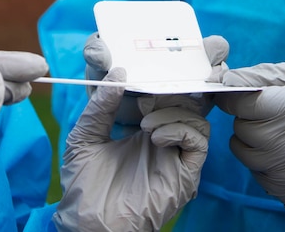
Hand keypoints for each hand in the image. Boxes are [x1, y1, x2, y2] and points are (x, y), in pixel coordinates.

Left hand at [54, 68, 209, 231]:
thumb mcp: (84, 136)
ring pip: (197, 119)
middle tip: (150, 88)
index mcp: (141, 130)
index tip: (142, 69)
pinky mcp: (185, 173)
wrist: (90, 223)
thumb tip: (117, 74)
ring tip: (145, 124)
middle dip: (171, 90)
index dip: (158, 82)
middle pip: (185, 103)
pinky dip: (180, 129)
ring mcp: (175, 156)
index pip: (162, 98)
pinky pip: (199, 141)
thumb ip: (99, 105)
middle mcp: (163, 140)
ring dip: (173, 111)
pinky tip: (155, 137)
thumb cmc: (84, 184)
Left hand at [215, 57, 284, 216]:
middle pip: (242, 129)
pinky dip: (266, 165)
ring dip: (254, 142)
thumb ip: (277, 72)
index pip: (244, 104)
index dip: (237, 96)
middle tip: (270, 114)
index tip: (241, 95)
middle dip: (248, 117)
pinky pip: (260, 177)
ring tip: (279, 134)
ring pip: (245, 155)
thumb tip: (238, 78)